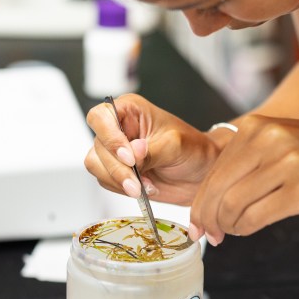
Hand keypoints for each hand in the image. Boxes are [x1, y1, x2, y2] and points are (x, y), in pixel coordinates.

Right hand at [84, 94, 220, 205]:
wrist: (202, 174)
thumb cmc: (193, 149)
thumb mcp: (175, 146)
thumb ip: (152, 151)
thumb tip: (133, 153)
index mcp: (130, 110)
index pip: (101, 117)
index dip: (110, 138)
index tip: (129, 158)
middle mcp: (119, 128)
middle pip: (98, 146)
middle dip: (118, 169)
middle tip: (138, 183)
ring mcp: (115, 151)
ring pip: (96, 165)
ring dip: (118, 181)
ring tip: (143, 187)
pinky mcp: (117, 171)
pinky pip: (105, 181)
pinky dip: (122, 189)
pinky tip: (145, 188)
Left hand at [190, 116, 298, 244]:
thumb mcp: (282, 142)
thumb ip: (247, 162)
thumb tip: (211, 198)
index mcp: (257, 127)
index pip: (213, 170)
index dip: (200, 201)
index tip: (198, 220)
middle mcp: (267, 140)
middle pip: (217, 189)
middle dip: (207, 218)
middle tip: (209, 234)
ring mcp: (286, 164)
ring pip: (232, 206)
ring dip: (228, 226)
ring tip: (233, 231)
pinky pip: (255, 218)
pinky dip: (245, 229)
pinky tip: (248, 229)